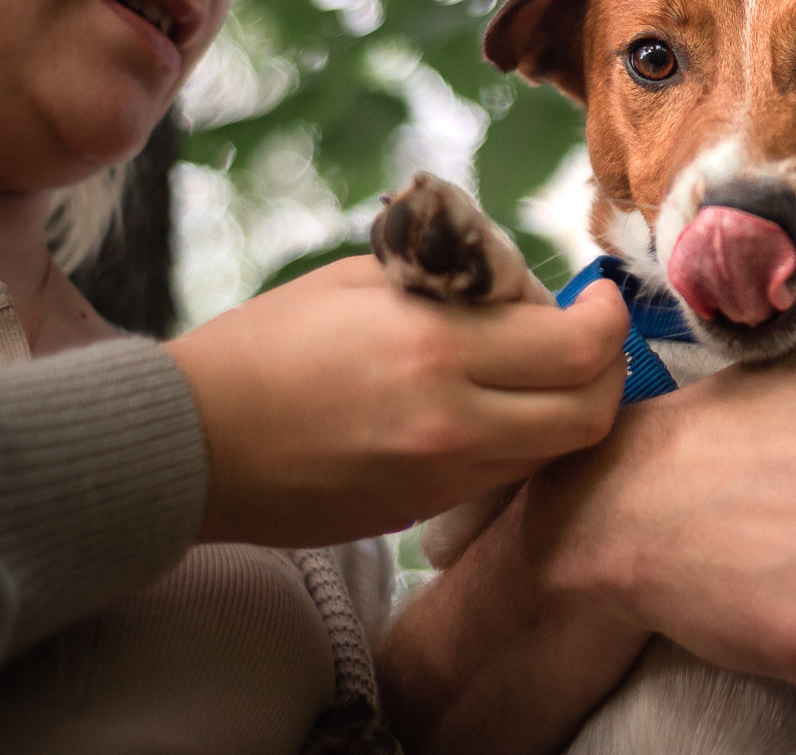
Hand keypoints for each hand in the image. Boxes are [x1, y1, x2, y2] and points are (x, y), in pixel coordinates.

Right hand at [164, 255, 628, 546]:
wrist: (188, 445)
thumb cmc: (266, 345)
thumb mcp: (361, 281)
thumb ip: (453, 282)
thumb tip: (521, 289)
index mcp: (438, 350)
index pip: (578, 346)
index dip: (606, 318)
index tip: (598, 296)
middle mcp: (454, 424)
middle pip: (590, 415)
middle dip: (606, 370)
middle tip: (587, 337)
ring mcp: (440, 480)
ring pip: (554, 452)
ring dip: (565, 408)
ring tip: (534, 368)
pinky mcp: (421, 513)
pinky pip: (503, 476)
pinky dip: (520, 440)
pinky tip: (489, 407)